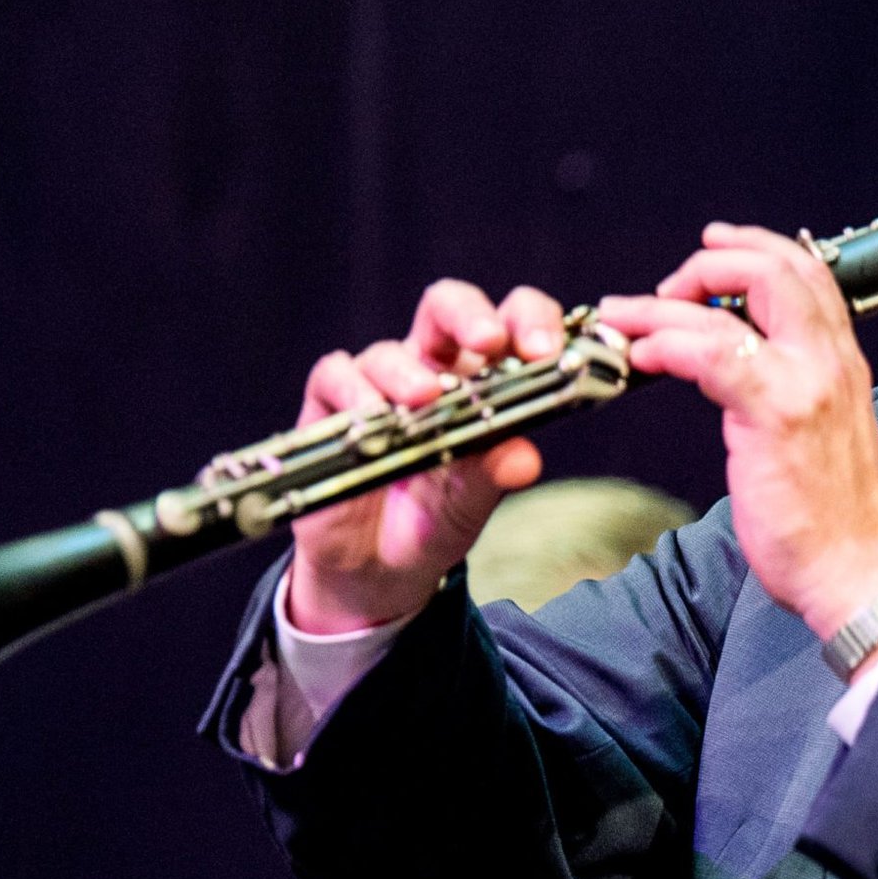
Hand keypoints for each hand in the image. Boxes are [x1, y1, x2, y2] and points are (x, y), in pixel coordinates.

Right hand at [284, 281, 563, 632]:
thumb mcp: (471, 504)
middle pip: (448, 308)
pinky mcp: (331, 406)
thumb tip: (525, 458)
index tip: (546, 352)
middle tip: (489, 340)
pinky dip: (352, 390)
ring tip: (424, 399)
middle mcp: (431, 369)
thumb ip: (494, 476)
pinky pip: (335, 376)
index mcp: (481, 380)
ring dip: (408, 371)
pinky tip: (370, 417)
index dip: (531, 322)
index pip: (510, 325)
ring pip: (389, 350)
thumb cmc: (434, 521)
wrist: (376, 570)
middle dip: (470, 315)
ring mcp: (379, 384)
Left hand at [598, 223, 877, 641]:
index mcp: (842, 361)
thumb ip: (791, 388)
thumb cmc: (830, 517)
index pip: (806, 272)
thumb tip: (739, 366)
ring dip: (665, 303)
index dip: (754, 247)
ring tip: (625, 316)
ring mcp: (805, 384)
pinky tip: (643, 356)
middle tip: (668, 287)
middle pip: (775, 268)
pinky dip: (668, 344)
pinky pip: (712, 357)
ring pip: (734, 305)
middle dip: (710, 262)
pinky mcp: (775, 415)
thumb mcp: (821, 431)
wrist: (853, 570)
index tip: (710, 248)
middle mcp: (830, 360)